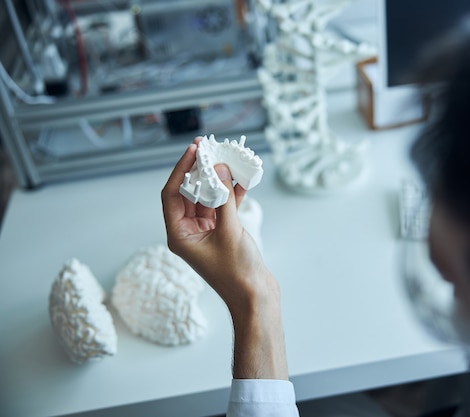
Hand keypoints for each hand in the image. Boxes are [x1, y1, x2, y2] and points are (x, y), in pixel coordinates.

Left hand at [161, 137, 288, 378]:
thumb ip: (223, 199)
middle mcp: (188, 232)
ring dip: (218, 180)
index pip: (172, 194)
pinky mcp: (223, 234)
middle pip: (189, 193)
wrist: (256, 297)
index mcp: (179, 235)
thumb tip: (218, 169)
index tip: (195, 149)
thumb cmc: (238, 272)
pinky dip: (231, 194)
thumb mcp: (229, 231)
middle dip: (200, 171)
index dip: (182, 169)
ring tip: (228, 159)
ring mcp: (206, 233)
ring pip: (208, 198)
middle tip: (210, 148)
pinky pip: (223, 208)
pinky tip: (242, 179)